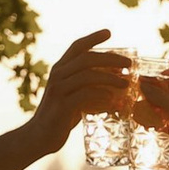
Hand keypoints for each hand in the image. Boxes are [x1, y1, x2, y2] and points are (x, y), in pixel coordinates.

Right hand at [26, 26, 133, 150]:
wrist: (39, 136)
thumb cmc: (61, 116)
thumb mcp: (75, 96)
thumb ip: (90, 86)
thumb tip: (117, 77)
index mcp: (60, 69)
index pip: (76, 47)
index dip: (93, 38)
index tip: (109, 32)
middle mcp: (58, 75)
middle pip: (86, 58)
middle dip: (111, 58)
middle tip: (129, 63)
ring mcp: (58, 90)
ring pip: (87, 75)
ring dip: (110, 77)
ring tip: (125, 83)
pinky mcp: (62, 105)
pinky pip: (85, 95)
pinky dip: (101, 95)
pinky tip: (112, 99)